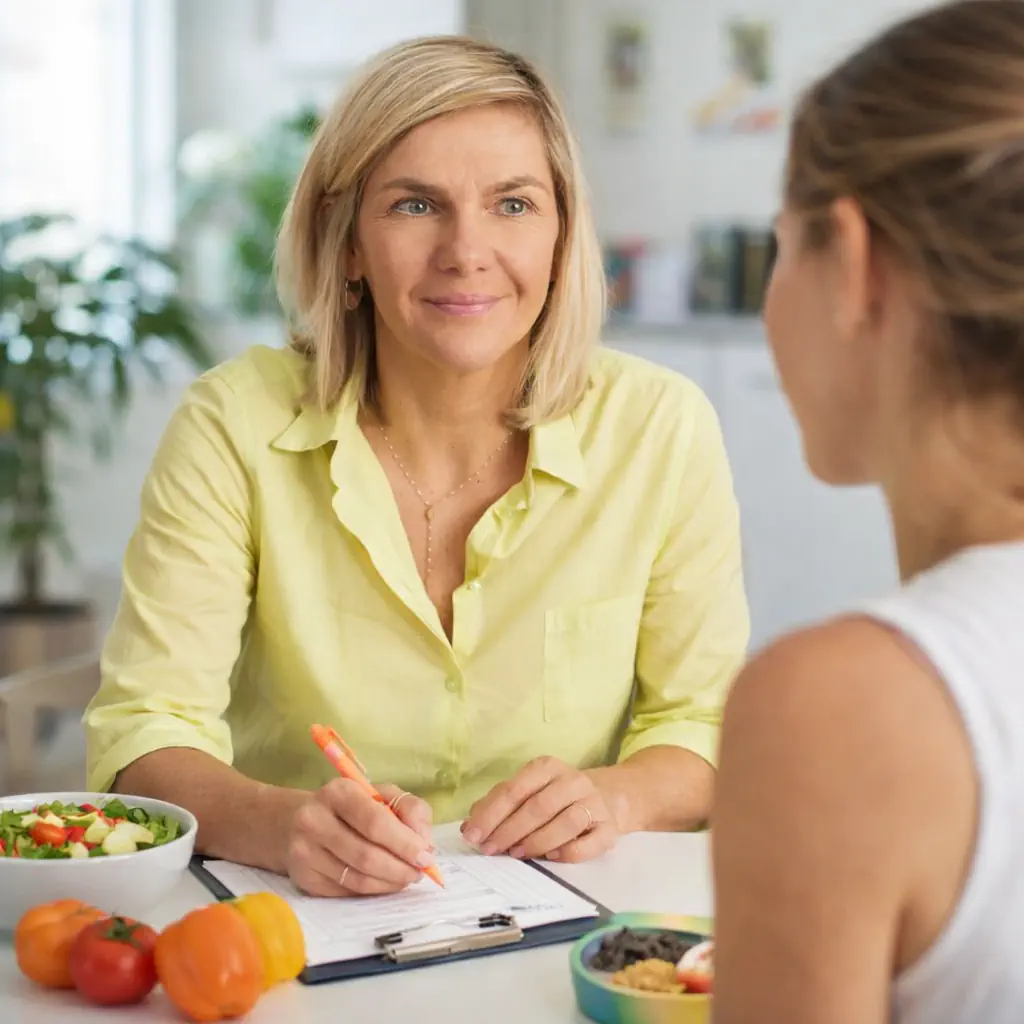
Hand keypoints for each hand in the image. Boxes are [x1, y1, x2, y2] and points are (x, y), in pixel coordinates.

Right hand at [286, 780, 435, 896]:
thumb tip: (425, 842)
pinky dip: (372, 890)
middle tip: (418, 872)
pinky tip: (383, 882)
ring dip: (389, 883)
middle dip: (400, 868)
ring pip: (357, 879)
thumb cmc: (350, 807)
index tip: (425, 856)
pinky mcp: (304, 878)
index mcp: (338, 792)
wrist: (296, 822)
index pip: (375, 823)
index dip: (404, 843)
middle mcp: (315, 820)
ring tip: (405, 878)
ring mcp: (305, 852)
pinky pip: (346, 891)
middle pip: (366, 855)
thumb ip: (410, 810)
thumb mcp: (381, 795)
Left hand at [461, 757, 618, 862]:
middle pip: (538, 807)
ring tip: (516, 854)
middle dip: (509, 830)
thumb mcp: (527, 792)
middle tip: (490, 849)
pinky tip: (551, 857)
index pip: (514, 789)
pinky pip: (588, 843)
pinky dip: (567, 852)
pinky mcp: (609, 829)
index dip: (491, 814)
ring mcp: (593, 804)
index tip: (472, 835)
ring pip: (565, 823)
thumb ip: (498, 805)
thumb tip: (469, 826)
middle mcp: (572, 781)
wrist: (607, 798)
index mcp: (547, 768)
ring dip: (536, 841)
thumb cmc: (555, 797)